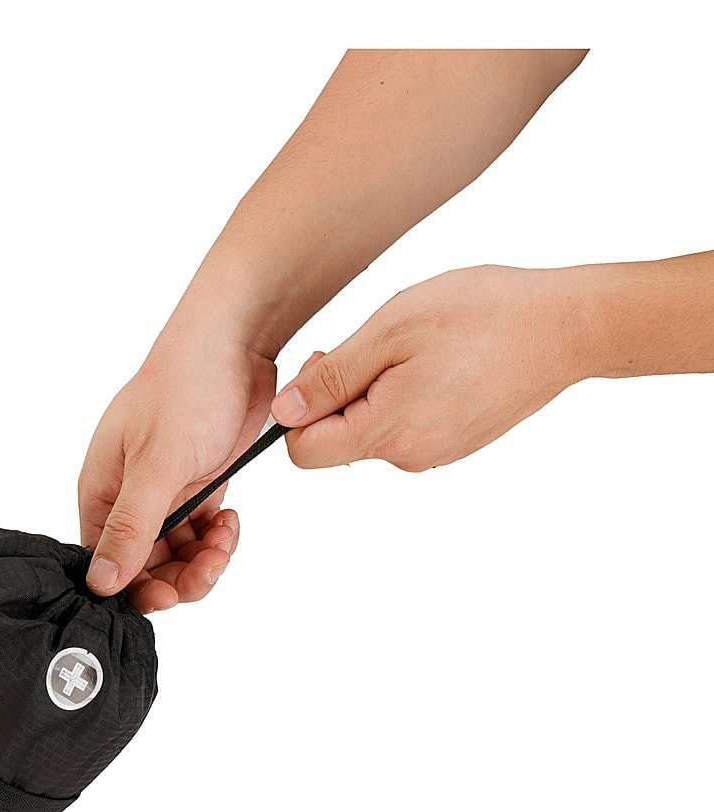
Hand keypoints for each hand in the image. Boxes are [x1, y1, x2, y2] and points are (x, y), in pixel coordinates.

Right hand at [79, 338, 276, 612]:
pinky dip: (218, 537)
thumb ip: (132, 526)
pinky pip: (201, 532)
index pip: (105, 562)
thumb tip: (101, 582)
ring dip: (204, 557)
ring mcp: (164, 491)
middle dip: (180, 576)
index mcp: (102, 489)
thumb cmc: (186, 389)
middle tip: (210, 565)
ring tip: (226, 535)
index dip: (135, 588)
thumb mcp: (158, 464)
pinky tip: (232, 519)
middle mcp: (128, 495)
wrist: (235, 345)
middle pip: (145, 566)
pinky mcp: (197, 485)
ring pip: (177, 554)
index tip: (169, 595)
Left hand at [271, 265, 588, 469]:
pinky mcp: (455, 442)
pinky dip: (403, 396)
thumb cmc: (482, 316)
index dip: (298, 411)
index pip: (304, 453)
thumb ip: (332, 377)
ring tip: (413, 348)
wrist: (566, 327)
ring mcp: (437, 453)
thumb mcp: (391, 331)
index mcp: (389, 433)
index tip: (323, 365)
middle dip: (338, 396)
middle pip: (337, 442)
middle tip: (371, 345)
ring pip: (371, 432)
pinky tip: (434, 361)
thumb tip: (284, 412)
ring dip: (373, 392)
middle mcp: (410, 457)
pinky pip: (405, 427)